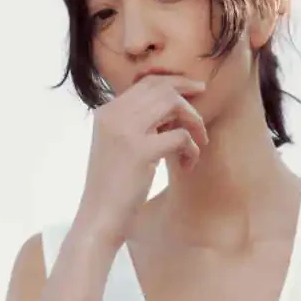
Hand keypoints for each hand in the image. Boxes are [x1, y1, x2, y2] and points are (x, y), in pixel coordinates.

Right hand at [77, 73, 208, 251]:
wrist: (98, 218)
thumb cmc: (112, 189)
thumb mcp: (117, 148)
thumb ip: (135, 127)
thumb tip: (169, 114)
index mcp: (107, 112)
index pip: (146, 82)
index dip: (175, 83)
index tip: (194, 91)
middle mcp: (114, 115)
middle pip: (162, 88)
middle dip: (189, 100)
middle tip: (203, 120)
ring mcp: (126, 131)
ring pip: (173, 104)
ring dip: (193, 122)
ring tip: (198, 144)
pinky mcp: (140, 152)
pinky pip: (180, 136)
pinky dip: (191, 149)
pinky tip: (188, 166)